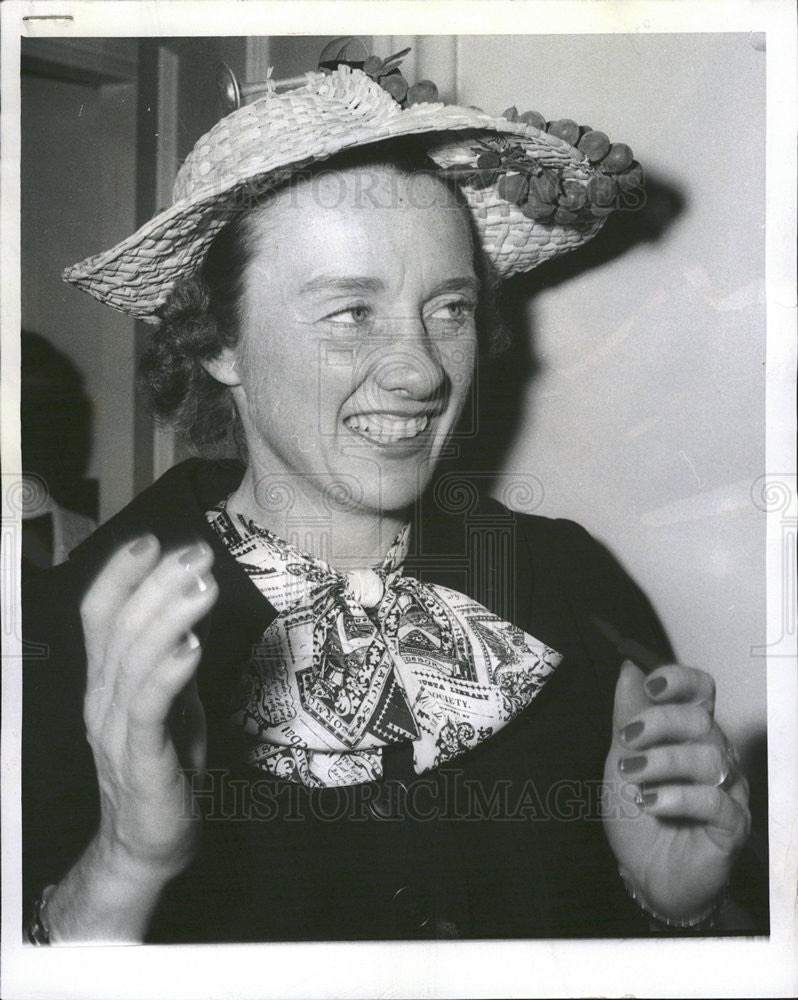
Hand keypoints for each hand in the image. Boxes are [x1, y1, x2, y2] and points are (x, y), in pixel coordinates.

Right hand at [80, 534, 217, 882]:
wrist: (148, 843)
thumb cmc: (164, 764)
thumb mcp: (172, 698)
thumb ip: (174, 653)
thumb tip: (194, 601)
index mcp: (107, 680)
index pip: (100, 616)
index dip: (120, 576)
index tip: (151, 541)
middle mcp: (103, 698)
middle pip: (120, 628)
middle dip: (157, 584)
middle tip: (196, 553)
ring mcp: (117, 728)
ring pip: (134, 660)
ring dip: (169, 617)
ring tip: (201, 585)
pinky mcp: (142, 759)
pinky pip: (149, 709)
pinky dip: (168, 673)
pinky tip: (191, 647)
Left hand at [602, 660, 750, 922]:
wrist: (642, 873)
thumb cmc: (635, 816)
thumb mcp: (621, 758)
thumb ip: (627, 715)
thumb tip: (629, 668)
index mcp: (689, 734)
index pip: (701, 691)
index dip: (680, 680)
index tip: (651, 684)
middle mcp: (715, 755)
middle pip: (701, 719)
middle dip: (659, 723)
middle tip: (627, 739)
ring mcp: (727, 790)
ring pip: (708, 758)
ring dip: (662, 763)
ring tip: (634, 778)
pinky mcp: (732, 825)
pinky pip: (714, 800)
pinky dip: (676, 797)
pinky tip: (651, 803)